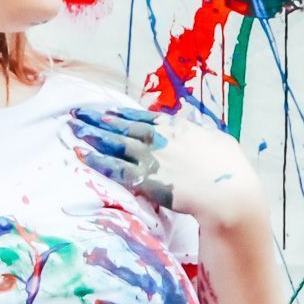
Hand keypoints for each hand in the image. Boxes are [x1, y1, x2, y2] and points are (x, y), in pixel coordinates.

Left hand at [68, 102, 265, 228]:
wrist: (228, 193)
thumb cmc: (230, 169)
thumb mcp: (218, 141)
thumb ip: (201, 132)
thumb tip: (195, 126)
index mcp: (176, 127)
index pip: (141, 117)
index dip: (121, 114)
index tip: (106, 111)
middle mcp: (159, 137)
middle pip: (122, 126)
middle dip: (98, 119)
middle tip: (78, 114)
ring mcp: (150, 157)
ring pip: (114, 143)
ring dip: (92, 135)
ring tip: (74, 128)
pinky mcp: (144, 179)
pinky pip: (115, 168)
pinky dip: (97, 160)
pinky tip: (83, 155)